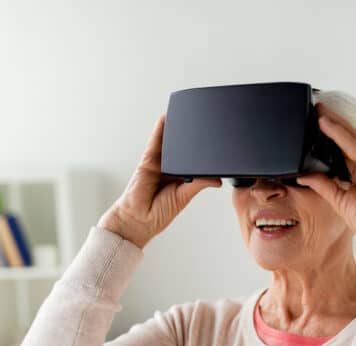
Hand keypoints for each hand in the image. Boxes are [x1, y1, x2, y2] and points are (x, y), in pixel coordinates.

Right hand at [97, 112, 221, 247]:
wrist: (138, 219)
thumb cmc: (158, 213)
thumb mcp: (184, 197)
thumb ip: (199, 184)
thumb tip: (217, 180)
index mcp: (180, 179)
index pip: (193, 162)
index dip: (201, 153)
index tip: (213, 142)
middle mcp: (169, 169)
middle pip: (181, 150)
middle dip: (189, 139)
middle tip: (202, 126)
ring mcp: (158, 164)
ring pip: (169, 143)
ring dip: (175, 131)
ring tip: (186, 117)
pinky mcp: (148, 161)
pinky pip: (154, 143)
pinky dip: (160, 130)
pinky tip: (166, 119)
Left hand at [295, 102, 355, 246]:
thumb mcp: (339, 201)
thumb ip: (323, 185)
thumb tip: (304, 175)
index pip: (346, 149)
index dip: (333, 136)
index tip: (318, 125)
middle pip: (350, 139)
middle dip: (334, 123)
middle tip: (318, 109)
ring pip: (352, 137)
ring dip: (335, 123)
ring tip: (320, 111)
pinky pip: (354, 145)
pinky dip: (339, 134)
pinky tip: (326, 124)